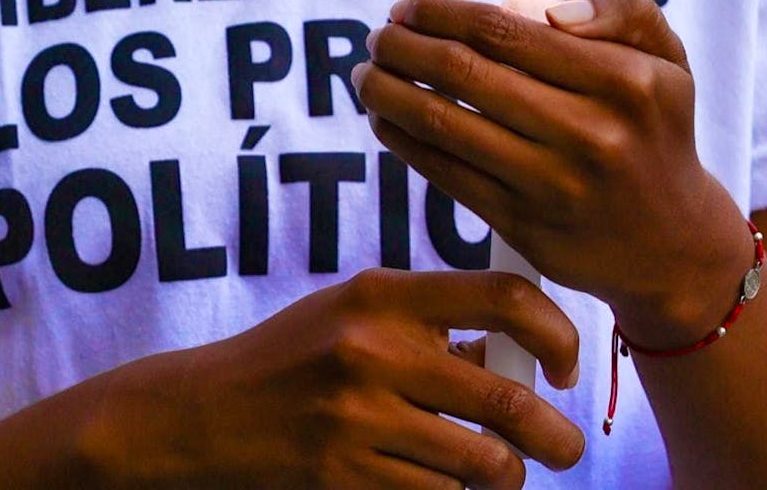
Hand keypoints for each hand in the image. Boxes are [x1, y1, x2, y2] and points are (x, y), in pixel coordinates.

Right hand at [83, 269, 583, 489]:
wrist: (203, 414)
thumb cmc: (288, 359)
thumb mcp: (352, 316)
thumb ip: (427, 326)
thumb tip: (515, 357)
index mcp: (380, 296)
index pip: (500, 295)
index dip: (556, 330)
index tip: (564, 365)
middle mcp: (372, 352)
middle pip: (508, 400)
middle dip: (555, 438)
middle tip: (562, 448)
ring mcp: (356, 420)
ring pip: (480, 465)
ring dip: (500, 477)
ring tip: (492, 471)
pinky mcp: (344, 478)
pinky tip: (430, 481)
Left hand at [354, 0, 753, 344]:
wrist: (672, 244)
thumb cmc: (654, 134)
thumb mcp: (667, 63)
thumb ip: (622, 11)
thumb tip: (541, 9)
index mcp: (624, 82)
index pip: (506, 31)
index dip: (441, 14)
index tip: (407, 8)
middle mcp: (590, 134)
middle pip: (465, 75)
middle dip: (403, 48)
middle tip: (376, 38)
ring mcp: (551, 186)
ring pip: (445, 126)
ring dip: (389, 93)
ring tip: (366, 75)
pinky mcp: (521, 226)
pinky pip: (445, 174)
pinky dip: (403, 141)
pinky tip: (382, 120)